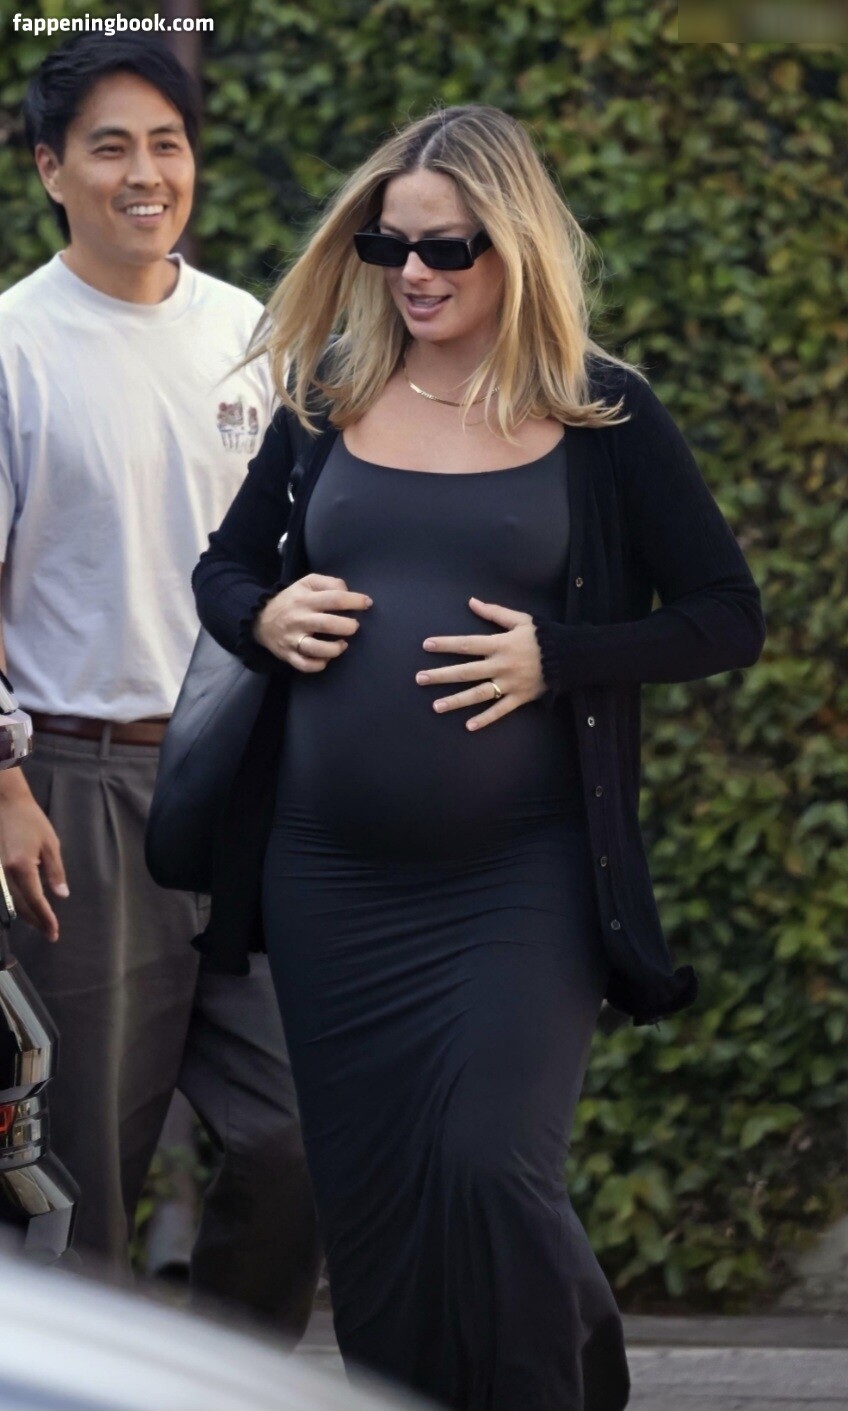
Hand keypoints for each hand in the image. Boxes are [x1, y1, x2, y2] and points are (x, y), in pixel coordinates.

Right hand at [0, 780, 67, 940]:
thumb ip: (55, 872)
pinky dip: (17, 904)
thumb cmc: (31, 821)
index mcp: (22, 868)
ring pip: (11, 902)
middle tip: (50, 934)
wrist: (5, 804)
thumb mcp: (50, 844)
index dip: (46, 918)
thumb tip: (61, 895)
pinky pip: (6, 892)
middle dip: (36, 922)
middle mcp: (6, 874)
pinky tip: (27, 907)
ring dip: (26, 916)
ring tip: (41, 925)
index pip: (36, 901)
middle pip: (21, 906)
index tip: (54, 932)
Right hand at [253, 573, 371, 672]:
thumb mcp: (306, 583)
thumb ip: (328, 583)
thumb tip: (347, 592)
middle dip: (348, 626)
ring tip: (343, 644)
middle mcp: (300, 619)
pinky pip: (305, 665)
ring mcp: (293, 639)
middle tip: (354, 625)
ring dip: (335, 649)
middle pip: (328, 624)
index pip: (334, 598)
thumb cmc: (291, 600)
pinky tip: (327, 658)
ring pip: (316, 649)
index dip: (355, 601)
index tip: (367, 603)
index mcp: (305, 599)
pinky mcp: (288, 654)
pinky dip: (319, 664)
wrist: (259, 618)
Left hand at [416, 597, 545, 729]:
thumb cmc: (543, 636)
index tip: (426, 645)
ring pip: (478, 694)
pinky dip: (485, 719)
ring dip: (455, 701)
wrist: (570, 656)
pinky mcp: (519, 698)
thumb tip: (471, 602)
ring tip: (435, 706)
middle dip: (440, 675)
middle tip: (419, 679)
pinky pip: (500, 711)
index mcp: (500, 644)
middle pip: (465, 671)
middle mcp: (501, 665)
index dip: (445, 644)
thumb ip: (494, 613)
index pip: (466, 644)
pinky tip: (468, 726)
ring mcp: (509, 684)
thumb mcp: (520, 620)